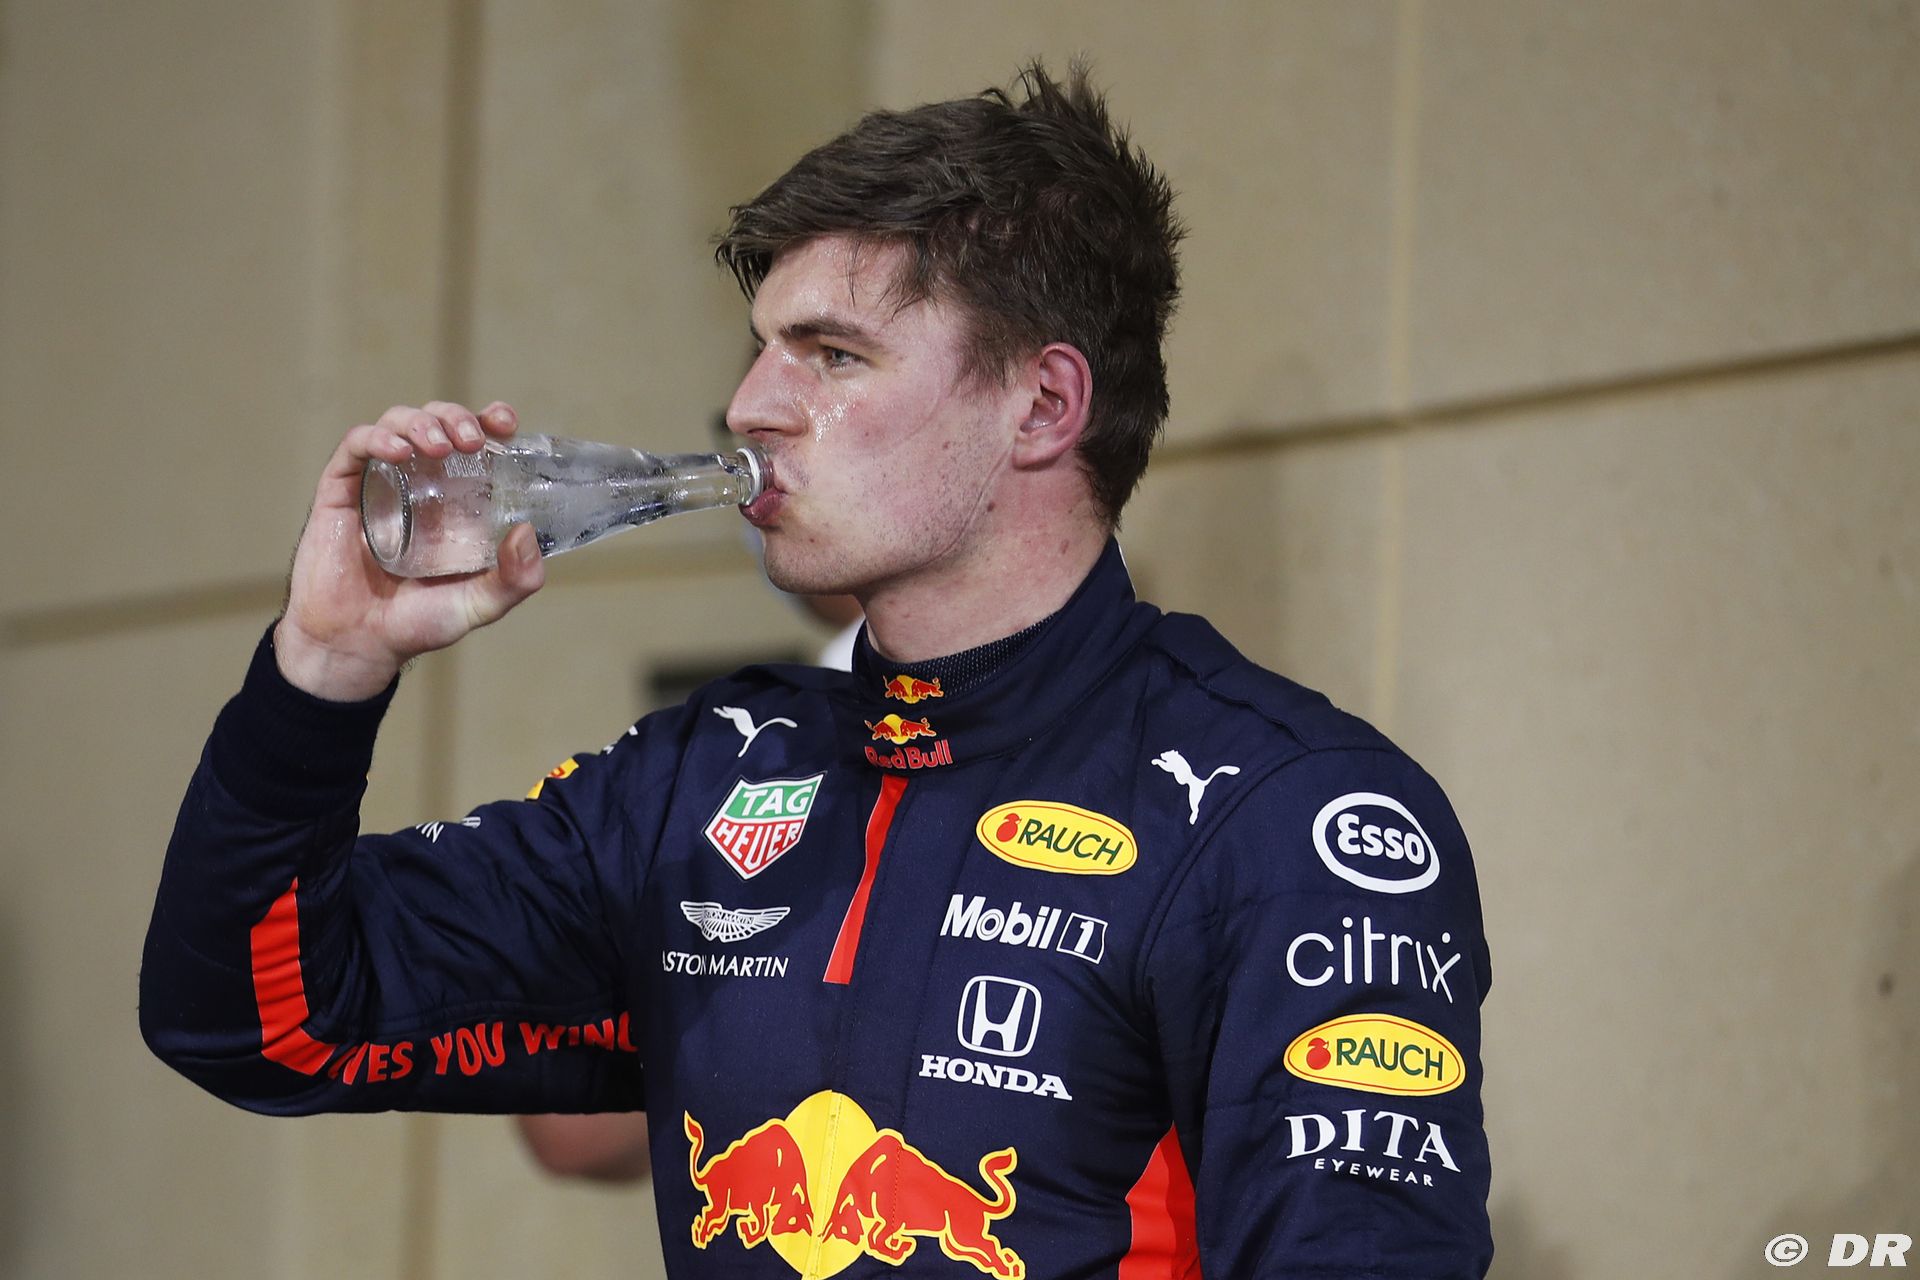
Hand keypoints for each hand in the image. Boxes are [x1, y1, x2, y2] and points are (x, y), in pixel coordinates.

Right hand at [274, 401, 544, 700]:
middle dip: (457, 417)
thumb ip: (513, 580)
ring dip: (421, 422)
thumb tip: (527, 533)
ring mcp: (379, 483)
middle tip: (473, 440)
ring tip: (440, 446)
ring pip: (398, 424)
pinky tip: (398, 452)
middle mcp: (419, 484)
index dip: (490, 420)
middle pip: (437, 423)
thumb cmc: (417, 624)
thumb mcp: (478, 605)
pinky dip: (377, 439)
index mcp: (456, 499)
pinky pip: (354, 447)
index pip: (475, 442)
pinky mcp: (340, 491)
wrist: (357, 646)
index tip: (507, 422)